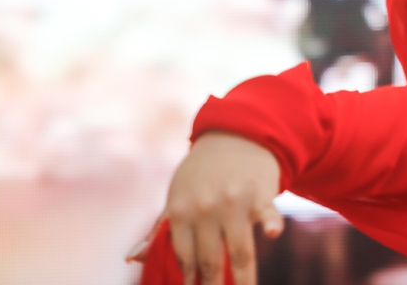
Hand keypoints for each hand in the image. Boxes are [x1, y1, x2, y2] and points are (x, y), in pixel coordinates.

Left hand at [131, 132, 283, 284]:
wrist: (236, 136)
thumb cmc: (202, 172)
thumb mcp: (177, 196)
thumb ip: (161, 229)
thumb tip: (133, 258)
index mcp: (181, 211)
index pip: (184, 257)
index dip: (189, 280)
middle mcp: (206, 209)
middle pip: (211, 260)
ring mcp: (234, 201)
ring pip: (240, 250)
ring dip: (243, 278)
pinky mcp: (260, 193)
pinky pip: (267, 211)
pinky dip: (272, 221)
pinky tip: (272, 233)